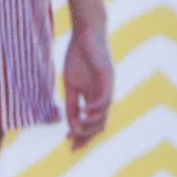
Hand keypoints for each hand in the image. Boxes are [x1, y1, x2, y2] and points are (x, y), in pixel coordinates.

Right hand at [62, 23, 113, 149]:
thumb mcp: (71, 85)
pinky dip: (94, 110)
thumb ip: (71, 104)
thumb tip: (70, 125)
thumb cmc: (78, 56)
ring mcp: (107, 89)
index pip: (91, 124)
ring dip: (90, 126)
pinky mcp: (108, 79)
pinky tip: (83, 113)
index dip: (81, 136)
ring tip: (77, 129)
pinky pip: (104, 100)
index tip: (68, 144)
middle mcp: (103, 97)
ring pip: (104, 116)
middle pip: (99, 125)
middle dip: (86, 138)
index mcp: (93, 99)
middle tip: (72, 144)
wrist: (86, 32)